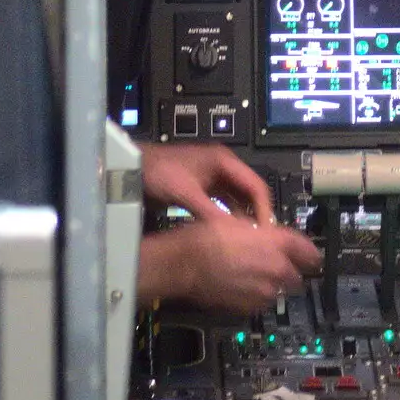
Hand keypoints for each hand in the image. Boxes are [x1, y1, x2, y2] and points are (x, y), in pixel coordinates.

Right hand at [138, 214, 321, 314]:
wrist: (184, 263)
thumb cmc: (208, 236)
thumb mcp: (240, 223)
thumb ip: (262, 234)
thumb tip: (268, 238)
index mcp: (277, 244)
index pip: (308, 251)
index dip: (311, 253)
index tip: (313, 257)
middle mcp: (277, 270)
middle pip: (297, 275)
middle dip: (290, 272)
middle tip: (277, 266)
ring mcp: (264, 291)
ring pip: (279, 291)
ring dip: (273, 285)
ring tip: (254, 277)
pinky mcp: (250, 308)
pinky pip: (261, 303)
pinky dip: (257, 297)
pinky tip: (242, 287)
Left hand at [140, 142, 274, 226]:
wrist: (134, 166)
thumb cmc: (159, 172)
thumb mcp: (185, 193)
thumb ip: (209, 211)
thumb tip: (231, 232)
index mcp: (224, 161)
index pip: (256, 185)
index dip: (264, 208)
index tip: (266, 230)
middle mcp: (223, 167)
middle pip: (250, 191)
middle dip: (256, 213)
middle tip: (259, 237)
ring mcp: (214, 176)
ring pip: (238, 198)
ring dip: (243, 215)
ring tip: (247, 238)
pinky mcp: (205, 186)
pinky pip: (225, 202)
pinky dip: (229, 215)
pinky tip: (229, 230)